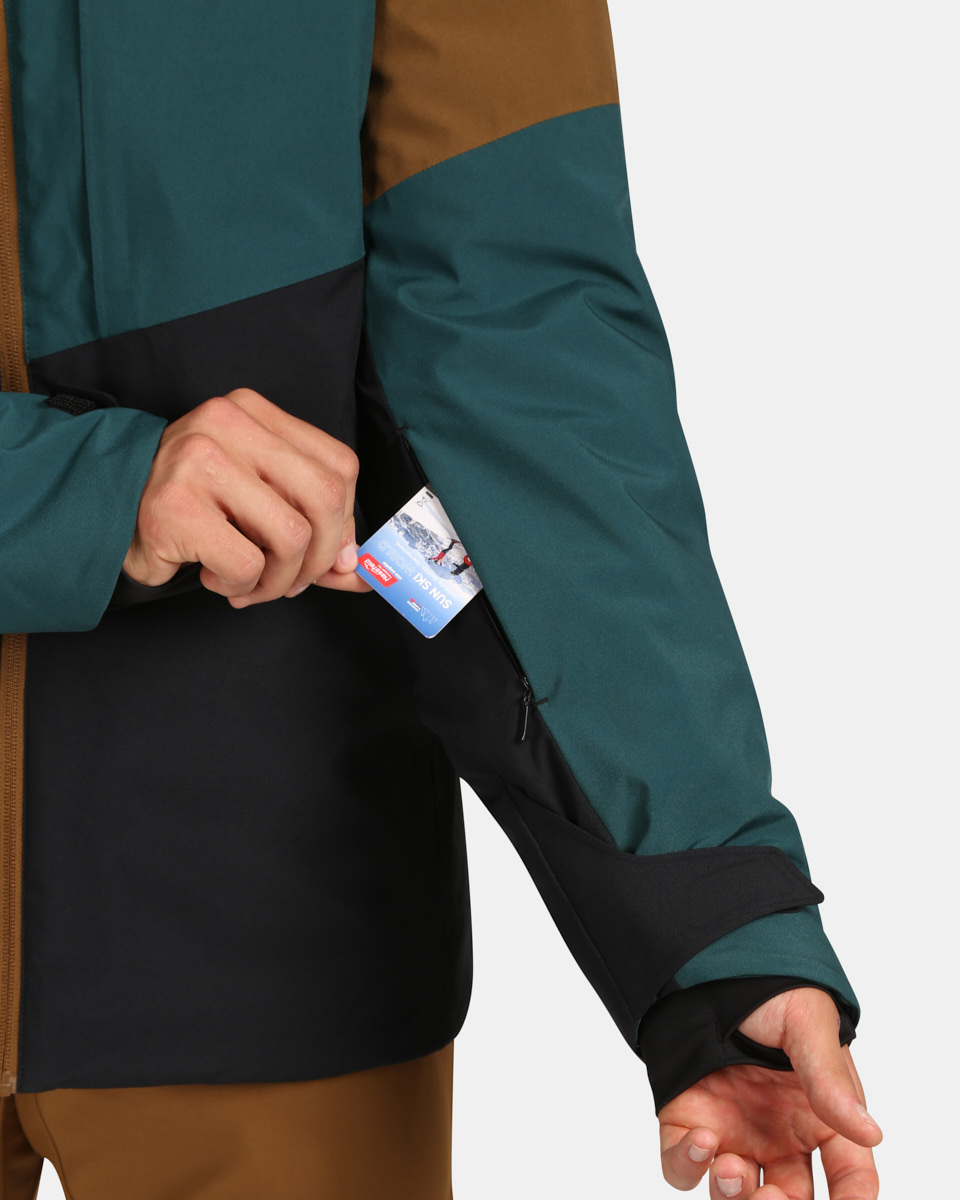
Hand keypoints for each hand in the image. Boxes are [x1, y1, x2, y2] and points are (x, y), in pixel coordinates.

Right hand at [123, 388, 371, 605]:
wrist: (106, 511)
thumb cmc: (194, 507)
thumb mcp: (259, 501)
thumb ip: (314, 530)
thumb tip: (358, 569)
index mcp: (255, 413)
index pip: (339, 466)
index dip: (343, 522)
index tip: (323, 554)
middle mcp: (228, 423)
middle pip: (324, 499)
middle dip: (317, 559)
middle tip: (290, 582)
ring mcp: (199, 460)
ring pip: (291, 536)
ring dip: (277, 580)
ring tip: (251, 584)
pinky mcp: (176, 505)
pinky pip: (247, 563)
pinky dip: (241, 585)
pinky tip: (215, 576)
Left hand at [658, 988, 880, 1197]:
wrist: (707, 963)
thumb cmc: (768, 989)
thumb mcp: (806, 1025)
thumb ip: (830, 1080)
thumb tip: (870, 1133)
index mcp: (818, 1115)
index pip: (849, 1177)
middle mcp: (778, 1134)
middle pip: (790, 1199)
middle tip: (774, 1196)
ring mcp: (731, 1131)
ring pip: (736, 1195)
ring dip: (736, 1197)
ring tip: (731, 1168)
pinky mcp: (687, 1122)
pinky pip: (681, 1167)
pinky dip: (686, 1168)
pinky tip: (700, 1143)